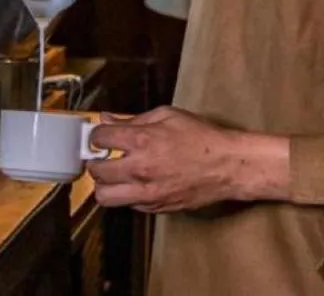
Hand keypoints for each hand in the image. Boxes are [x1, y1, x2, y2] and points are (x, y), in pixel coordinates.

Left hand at [87, 106, 290, 212]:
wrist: (228, 166)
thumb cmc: (202, 138)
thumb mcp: (167, 116)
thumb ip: (133, 119)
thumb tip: (108, 118)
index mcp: (142, 141)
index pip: (99, 138)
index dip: (96, 135)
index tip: (100, 136)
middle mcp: (140, 169)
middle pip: (96, 171)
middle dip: (95, 161)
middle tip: (102, 156)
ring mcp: (147, 192)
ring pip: (104, 197)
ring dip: (104, 184)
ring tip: (114, 174)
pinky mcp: (156, 207)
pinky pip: (128, 205)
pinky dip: (126, 195)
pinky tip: (136, 183)